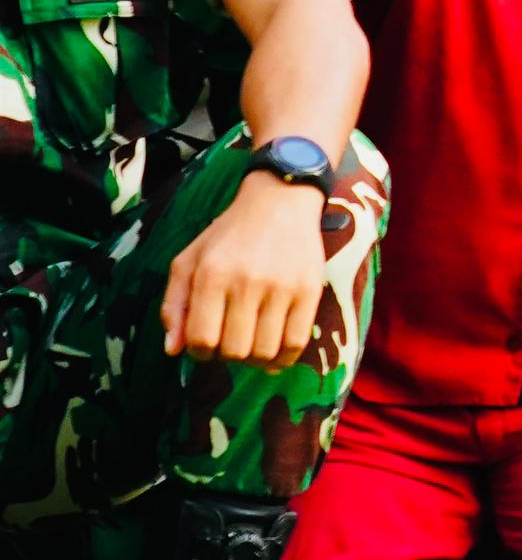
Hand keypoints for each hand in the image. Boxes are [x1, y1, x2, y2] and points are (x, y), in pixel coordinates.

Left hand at [160, 170, 330, 368]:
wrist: (280, 201)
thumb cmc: (227, 236)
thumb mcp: (188, 262)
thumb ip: (173, 306)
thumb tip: (173, 351)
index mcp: (211, 275)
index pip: (201, 340)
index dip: (200, 352)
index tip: (207, 342)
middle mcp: (246, 281)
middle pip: (233, 351)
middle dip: (228, 355)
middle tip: (231, 340)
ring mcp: (281, 286)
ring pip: (264, 351)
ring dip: (255, 358)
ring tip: (252, 343)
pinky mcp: (310, 289)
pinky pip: (296, 342)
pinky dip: (284, 357)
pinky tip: (276, 350)